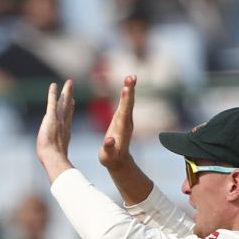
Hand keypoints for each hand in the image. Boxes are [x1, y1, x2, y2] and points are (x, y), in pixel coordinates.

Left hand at [35, 79, 75, 179]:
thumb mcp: (60, 161)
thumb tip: (66, 178)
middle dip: (69, 97)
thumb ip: (64, 165)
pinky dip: (53, 94)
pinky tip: (53, 85)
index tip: (71, 102)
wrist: (53, 159)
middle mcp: (63, 126)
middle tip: (71, 87)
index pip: (68, 119)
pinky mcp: (51, 118)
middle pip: (67, 108)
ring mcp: (58, 121)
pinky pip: (52, 103)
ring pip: (62, 104)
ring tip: (68, 82)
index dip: (69, 110)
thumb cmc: (57, 163)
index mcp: (65, 134)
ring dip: (65, 93)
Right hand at [97, 75, 154, 204]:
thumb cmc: (110, 158)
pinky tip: (127, 85)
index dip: (125, 100)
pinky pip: (125, 103)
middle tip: (131, 77)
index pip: (124, 112)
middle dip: (129, 91)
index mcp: (122, 129)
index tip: (126, 89)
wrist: (118, 160)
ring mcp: (125, 120)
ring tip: (131, 77)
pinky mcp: (122, 118)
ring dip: (130, 89)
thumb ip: (108, 148)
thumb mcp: (107, 155)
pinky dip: (127, 93)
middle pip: (128, 104)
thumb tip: (108, 140)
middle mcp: (125, 122)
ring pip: (128, 102)